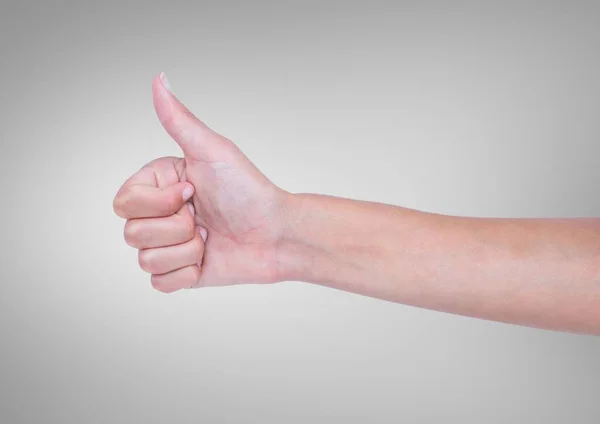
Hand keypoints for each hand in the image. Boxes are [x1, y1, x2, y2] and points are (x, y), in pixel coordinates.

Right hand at [113, 73, 290, 292]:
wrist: (276, 234)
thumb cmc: (249, 190)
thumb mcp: (213, 151)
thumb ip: (179, 120)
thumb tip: (159, 80)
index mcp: (159, 186)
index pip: (124, 202)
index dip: (157, 202)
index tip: (193, 191)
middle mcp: (159, 215)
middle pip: (131, 233)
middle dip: (175, 227)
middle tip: (203, 217)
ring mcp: (169, 245)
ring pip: (146, 260)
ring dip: (186, 250)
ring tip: (209, 237)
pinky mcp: (180, 274)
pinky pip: (161, 283)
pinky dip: (187, 273)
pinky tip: (208, 259)